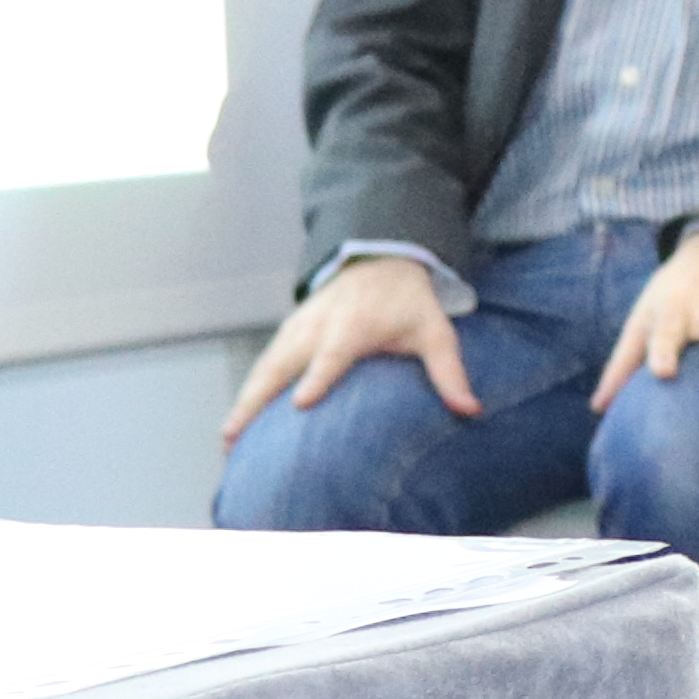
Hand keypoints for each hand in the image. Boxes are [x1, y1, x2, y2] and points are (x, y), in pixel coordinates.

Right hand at [222, 252, 471, 440]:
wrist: (381, 259)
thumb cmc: (409, 303)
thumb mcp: (436, 333)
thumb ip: (449, 372)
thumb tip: (471, 410)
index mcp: (354, 327)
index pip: (332, 355)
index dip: (317, 378)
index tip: (300, 403)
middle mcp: (319, 327)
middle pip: (282, 365)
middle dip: (258, 399)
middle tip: (236, 435)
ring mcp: (298, 327)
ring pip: (265, 366)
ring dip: (245, 400)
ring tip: (227, 438)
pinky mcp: (288, 331)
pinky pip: (264, 363)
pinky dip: (249, 389)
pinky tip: (238, 422)